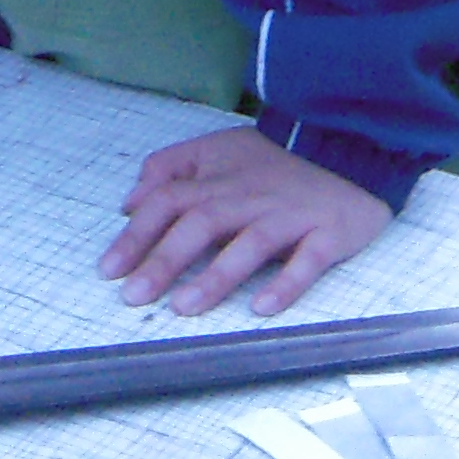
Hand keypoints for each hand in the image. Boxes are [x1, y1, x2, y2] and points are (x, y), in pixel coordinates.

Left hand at [99, 125, 389, 315]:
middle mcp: (249, 196)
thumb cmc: (275, 162)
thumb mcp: (218, 149)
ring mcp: (289, 216)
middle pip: (201, 224)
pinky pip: (307, 261)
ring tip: (184, 307)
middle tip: (134, 297)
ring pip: (249, 244)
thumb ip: (170, 168)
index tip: (109, 270)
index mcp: (219, 178)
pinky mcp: (328, 234)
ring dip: (215, 276)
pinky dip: (285, 284)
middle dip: (164, 260)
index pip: (168, 201)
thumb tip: (130, 202)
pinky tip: (261, 309)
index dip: (137, 235)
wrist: (349, 150)